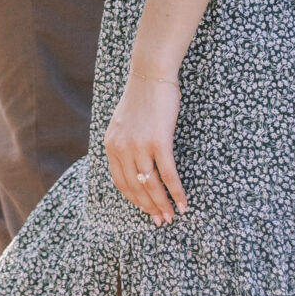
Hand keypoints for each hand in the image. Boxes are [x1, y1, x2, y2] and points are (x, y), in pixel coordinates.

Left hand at [103, 72, 185, 221]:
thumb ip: (124, 143)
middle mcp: (121, 149)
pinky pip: (167, 174)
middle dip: (149, 207)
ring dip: (162, 204)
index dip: (134, 200)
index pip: (120, 182)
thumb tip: (134, 164)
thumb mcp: (124, 123)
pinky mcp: (158, 142)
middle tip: (161, 221)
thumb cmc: (142, 97)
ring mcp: (139, 146)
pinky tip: (183, 202)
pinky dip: (176, 191)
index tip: (145, 210)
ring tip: (172, 216)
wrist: (151, 74)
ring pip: (151, 185)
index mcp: (111, 145)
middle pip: (135, 188)